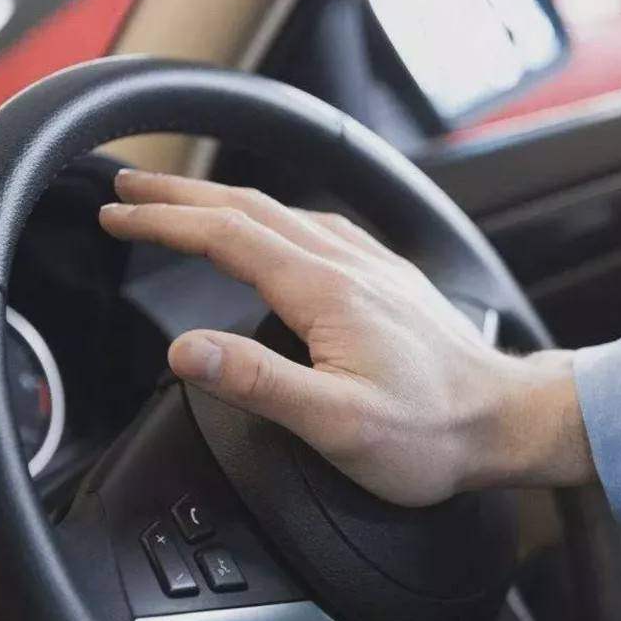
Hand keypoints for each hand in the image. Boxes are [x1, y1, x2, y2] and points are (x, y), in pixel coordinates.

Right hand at [100, 170, 594, 505]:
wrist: (504, 420)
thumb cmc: (430, 432)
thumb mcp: (337, 424)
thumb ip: (260, 383)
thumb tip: (187, 350)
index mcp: (325, 292)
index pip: (227, 236)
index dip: (165, 221)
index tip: (117, 214)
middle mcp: (349, 264)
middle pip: (249, 209)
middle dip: (181, 194)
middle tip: (129, 188)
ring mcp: (372, 266)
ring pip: (285, 212)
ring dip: (224, 201)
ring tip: (184, 203)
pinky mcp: (389, 279)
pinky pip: (321, 226)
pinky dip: (275, 216)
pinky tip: (277, 228)